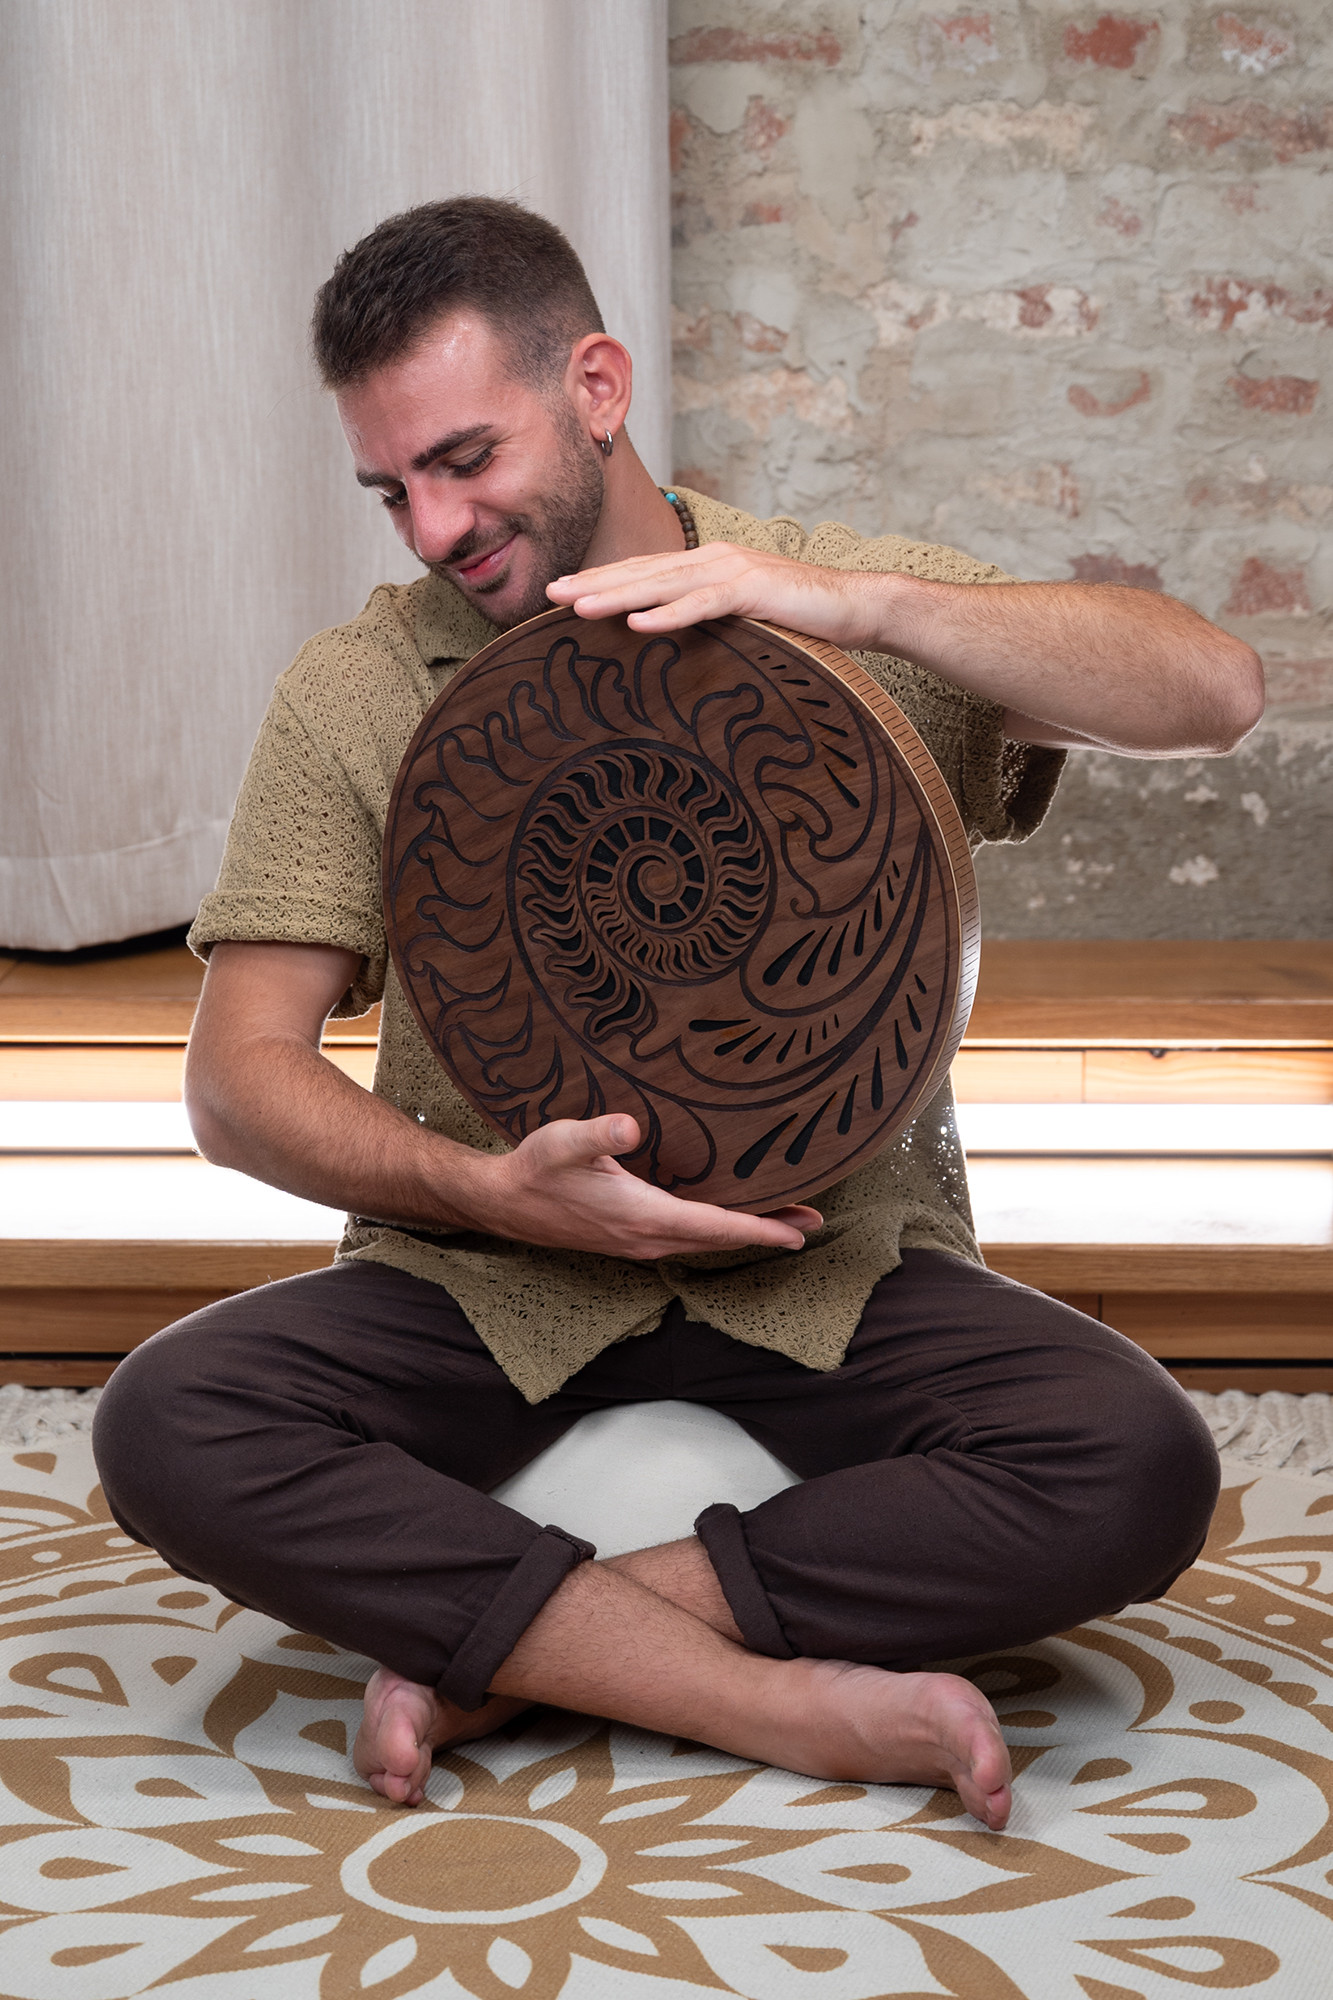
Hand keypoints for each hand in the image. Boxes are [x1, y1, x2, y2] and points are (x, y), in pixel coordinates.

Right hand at [473, 1114, 821, 1260]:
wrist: (503, 1203)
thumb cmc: (533, 1169)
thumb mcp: (563, 1142)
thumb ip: (598, 1134)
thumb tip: (630, 1127)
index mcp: (643, 1216)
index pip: (716, 1226)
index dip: (762, 1228)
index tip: (801, 1231)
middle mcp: (647, 1239)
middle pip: (721, 1238)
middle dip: (767, 1230)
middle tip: (812, 1221)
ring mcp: (639, 1243)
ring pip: (706, 1241)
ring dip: (745, 1232)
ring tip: (783, 1219)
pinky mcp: (631, 1238)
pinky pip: (688, 1238)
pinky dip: (718, 1230)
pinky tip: (727, 1216)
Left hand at [546, 542, 887, 651]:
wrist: (856, 606)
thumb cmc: (801, 617)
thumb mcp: (745, 618)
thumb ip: (711, 620)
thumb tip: (677, 640)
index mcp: (708, 565)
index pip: (646, 572)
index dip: (603, 580)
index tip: (560, 593)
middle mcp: (714, 559)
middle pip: (643, 571)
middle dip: (594, 582)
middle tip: (549, 593)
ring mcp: (733, 570)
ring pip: (664, 584)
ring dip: (619, 595)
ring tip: (578, 607)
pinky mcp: (755, 590)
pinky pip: (704, 603)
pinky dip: (670, 612)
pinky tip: (639, 622)